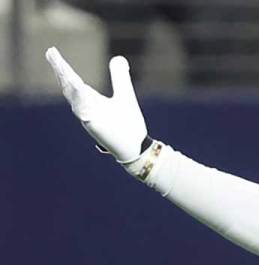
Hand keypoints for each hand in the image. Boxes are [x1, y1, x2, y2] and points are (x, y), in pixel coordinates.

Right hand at [45, 47, 147, 162]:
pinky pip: (87, 115)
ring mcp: (90, 119)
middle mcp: (85, 108)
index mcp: (90, 100)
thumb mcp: (125, 94)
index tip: (51, 51)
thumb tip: (118, 57)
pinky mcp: (97, 129)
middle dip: (60, 71)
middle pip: (69, 87)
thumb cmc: (128, 124)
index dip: (61, 67)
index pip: (72, 80)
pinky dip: (82, 104)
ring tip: (62, 68)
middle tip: (51, 53)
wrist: (136, 147)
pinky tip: (80, 90)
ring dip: (69, 84)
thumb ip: (119, 77)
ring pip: (75, 100)